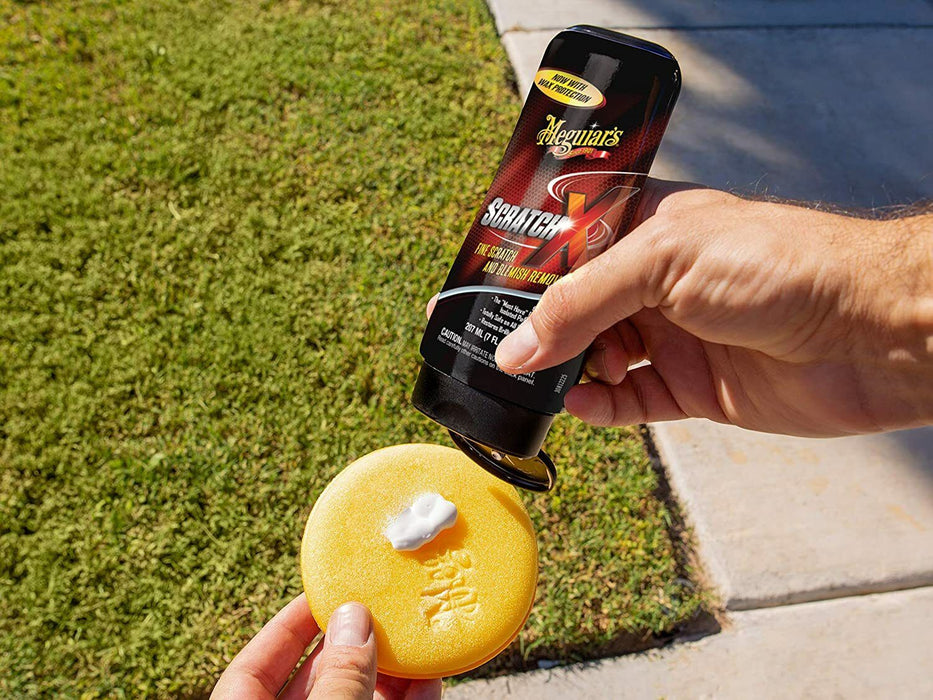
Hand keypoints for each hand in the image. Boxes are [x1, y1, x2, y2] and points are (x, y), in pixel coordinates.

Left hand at [212, 595, 440, 699]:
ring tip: (416, 638)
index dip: (290, 622)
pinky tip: (430, 680)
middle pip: (316, 678)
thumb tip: (354, 619)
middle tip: (383, 607)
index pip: (256, 663)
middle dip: (354, 642)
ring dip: (390, 671)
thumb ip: (337, 678)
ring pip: (358, 698)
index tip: (323, 590)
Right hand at [486, 179, 932, 436]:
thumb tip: (515, 348)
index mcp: (649, 229)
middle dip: (542, 328)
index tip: (486, 292)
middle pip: (578, 307)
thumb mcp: (663, 262)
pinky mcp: (694, 386)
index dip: (528, 268)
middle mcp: (658, 281)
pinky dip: (600, 406)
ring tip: (552, 375)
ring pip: (597, 357)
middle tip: (506, 349)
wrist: (868, 332)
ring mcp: (674, 335)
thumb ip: (582, 303)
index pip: (570, 245)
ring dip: (570, 369)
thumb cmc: (778, 265)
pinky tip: (580, 405)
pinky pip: (630, 401)